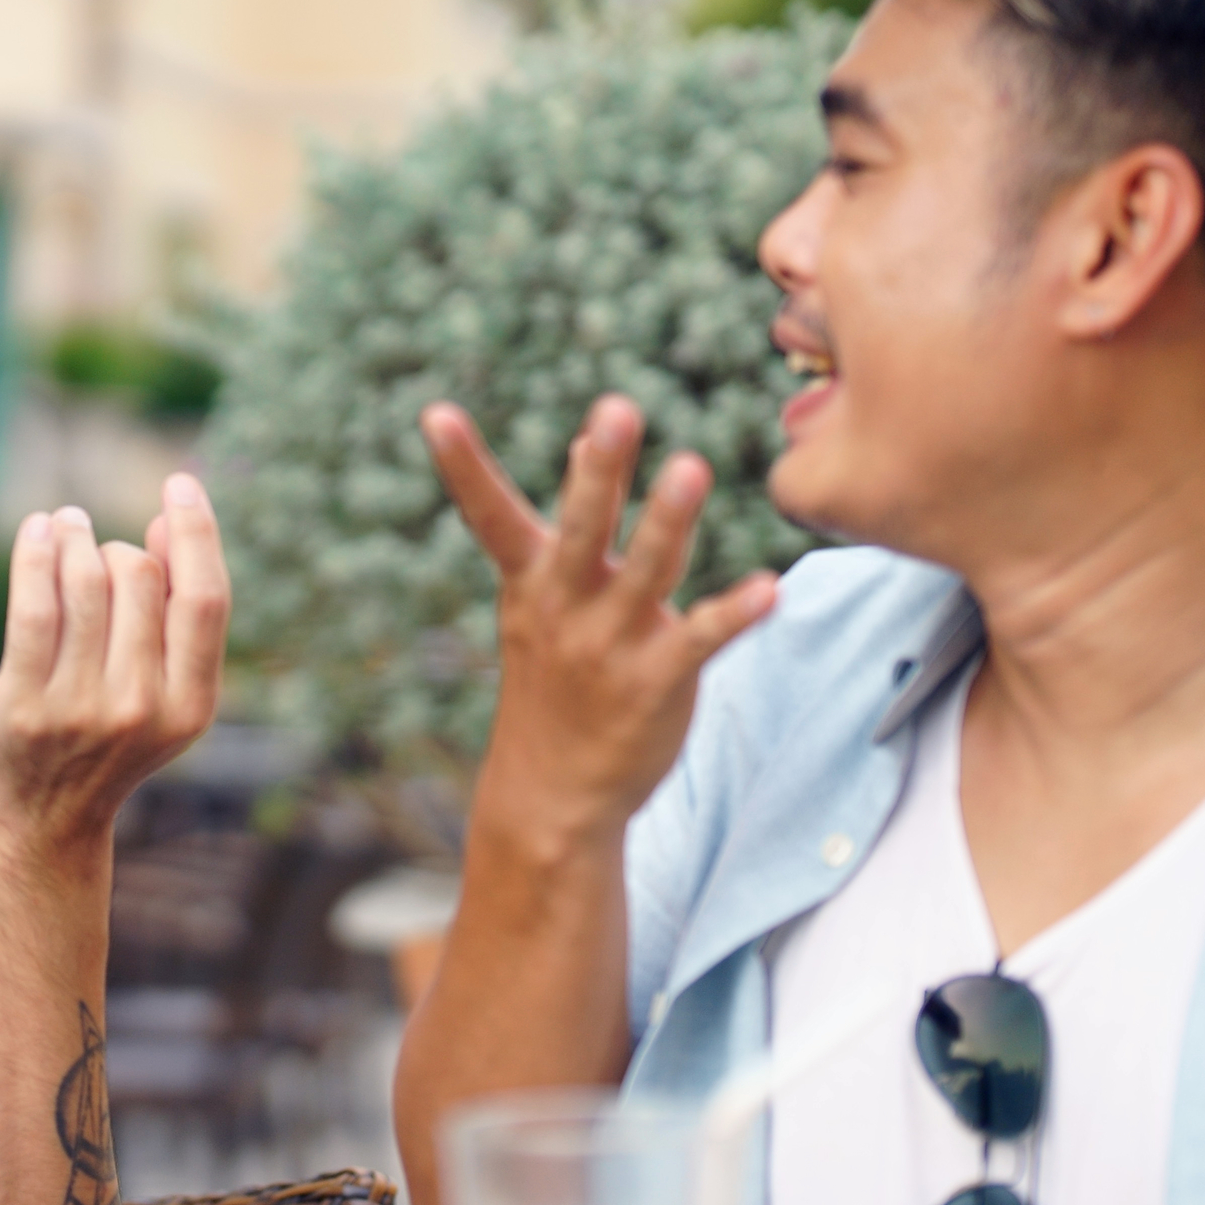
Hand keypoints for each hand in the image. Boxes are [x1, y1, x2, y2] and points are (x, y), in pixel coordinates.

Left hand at [0, 475, 231, 855]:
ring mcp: (81, 709)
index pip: (205, 598)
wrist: (40, 822)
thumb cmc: (103, 740)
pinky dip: (35, 553)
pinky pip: (35, 603)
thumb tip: (168, 524)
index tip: (179, 483)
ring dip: (71, 537)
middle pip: (139, 576)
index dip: (197, 532)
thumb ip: (172, 620)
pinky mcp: (25, 703)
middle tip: (92, 551)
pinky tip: (36, 531)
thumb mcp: (161, 695)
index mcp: (192, 706)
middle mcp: (142, 709)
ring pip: (85, 579)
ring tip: (60, 528)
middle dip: (115, 548)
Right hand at [423, 395, 776, 853]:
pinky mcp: (657, 683)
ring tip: (690, 468)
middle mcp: (565, 606)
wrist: (553, 793)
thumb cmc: (554, 678)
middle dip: (598, 471)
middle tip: (614, 411)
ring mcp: (610, 646)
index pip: (489, 514)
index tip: (433, 413)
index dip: (462, 464)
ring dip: (668, 521)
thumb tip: (585, 437)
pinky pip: (700, 641)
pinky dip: (735, 614)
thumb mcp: (544, 599)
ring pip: (646, 572)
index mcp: (531, 580)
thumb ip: (572, 518)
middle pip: (582, 528)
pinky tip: (770, 589)